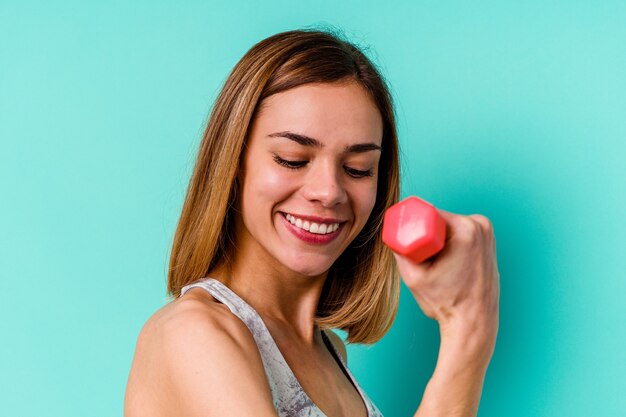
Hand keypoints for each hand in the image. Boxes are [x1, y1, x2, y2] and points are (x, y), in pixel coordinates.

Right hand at [393, 210, 499, 352]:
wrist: (474, 323)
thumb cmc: (447, 302)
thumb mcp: (414, 277)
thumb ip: (399, 252)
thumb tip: (391, 236)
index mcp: (465, 228)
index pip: (428, 214)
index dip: (413, 226)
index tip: (408, 244)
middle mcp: (481, 225)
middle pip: (440, 219)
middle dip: (426, 234)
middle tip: (423, 260)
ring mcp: (488, 233)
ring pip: (449, 227)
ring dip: (439, 240)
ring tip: (438, 265)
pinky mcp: (489, 242)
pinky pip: (460, 234)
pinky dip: (451, 244)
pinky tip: (449, 264)